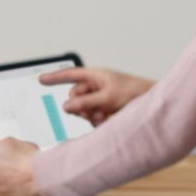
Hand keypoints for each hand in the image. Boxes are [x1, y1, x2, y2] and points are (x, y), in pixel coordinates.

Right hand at [38, 67, 153, 125]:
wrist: (155, 106)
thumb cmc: (136, 93)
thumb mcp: (108, 97)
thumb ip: (85, 102)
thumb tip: (66, 107)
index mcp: (96, 76)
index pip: (69, 75)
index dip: (54, 77)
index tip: (40, 79)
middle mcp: (96, 87)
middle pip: (74, 98)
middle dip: (80, 107)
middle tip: (90, 111)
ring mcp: (100, 99)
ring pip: (82, 110)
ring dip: (91, 116)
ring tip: (106, 115)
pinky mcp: (105, 111)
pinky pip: (92, 118)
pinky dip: (98, 121)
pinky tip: (110, 120)